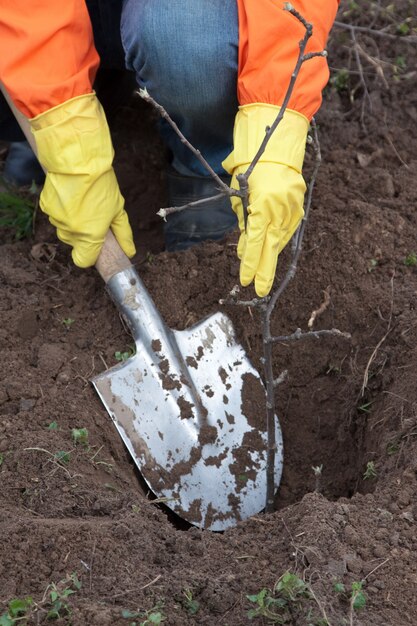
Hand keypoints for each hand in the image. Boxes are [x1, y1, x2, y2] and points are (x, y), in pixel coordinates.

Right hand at [30, 93, 134, 265]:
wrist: (78, 159)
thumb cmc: (102, 185)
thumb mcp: (118, 210)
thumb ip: (123, 234)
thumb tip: (130, 252)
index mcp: (89, 236)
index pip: (82, 261)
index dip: (89, 255)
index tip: (95, 245)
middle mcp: (70, 231)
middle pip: (75, 243)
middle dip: (83, 234)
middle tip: (92, 214)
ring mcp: (56, 220)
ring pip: (64, 229)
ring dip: (72, 221)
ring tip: (82, 201)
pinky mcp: (46, 207)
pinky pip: (55, 215)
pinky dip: (62, 209)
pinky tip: (70, 195)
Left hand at [223, 104, 308, 296]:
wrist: (277, 148)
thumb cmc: (251, 169)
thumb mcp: (240, 196)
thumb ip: (244, 222)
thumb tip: (244, 248)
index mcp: (263, 205)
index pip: (255, 242)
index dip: (249, 263)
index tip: (245, 280)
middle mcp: (280, 209)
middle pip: (271, 247)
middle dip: (264, 271)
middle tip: (259, 291)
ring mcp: (292, 208)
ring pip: (280, 240)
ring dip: (270, 257)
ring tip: (262, 274)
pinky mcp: (298, 207)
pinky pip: (287, 231)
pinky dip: (278, 242)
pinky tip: (271, 252)